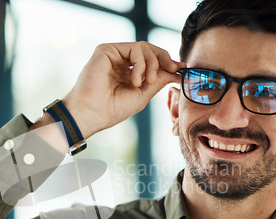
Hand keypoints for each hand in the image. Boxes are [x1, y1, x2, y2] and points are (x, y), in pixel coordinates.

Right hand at [62, 42, 184, 138]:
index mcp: (128, 73)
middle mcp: (121, 62)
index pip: (152, 60)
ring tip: (147, 81)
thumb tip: (177, 70)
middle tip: (172, 70)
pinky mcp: (106, 50)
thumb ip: (159, 80)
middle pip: (150, 50)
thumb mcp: (143, 94)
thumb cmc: (113, 109)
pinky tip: (135, 79)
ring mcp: (114, 55)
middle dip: (165, 59)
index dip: (168, 63)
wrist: (93, 113)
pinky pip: (134, 48)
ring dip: (152, 63)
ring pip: (144, 47)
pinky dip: (141, 63)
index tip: (181, 69)